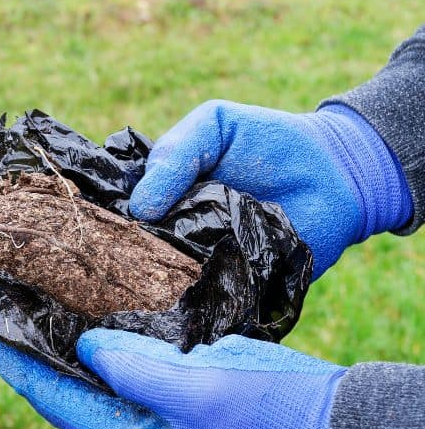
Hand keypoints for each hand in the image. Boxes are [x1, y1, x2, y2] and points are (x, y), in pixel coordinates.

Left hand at [0, 329, 344, 428]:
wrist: (329, 422)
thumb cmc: (265, 414)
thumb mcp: (194, 392)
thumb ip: (132, 369)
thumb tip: (84, 344)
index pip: (54, 400)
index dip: (16, 364)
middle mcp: (135, 428)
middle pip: (68, 385)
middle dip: (36, 347)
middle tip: (5, 304)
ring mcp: (156, 408)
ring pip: (97, 369)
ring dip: (69, 337)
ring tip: (37, 298)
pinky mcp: (178, 386)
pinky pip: (131, 357)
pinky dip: (110, 332)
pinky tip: (95, 303)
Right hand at [130, 100, 411, 278]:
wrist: (334, 174)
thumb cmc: (268, 142)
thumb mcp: (212, 126)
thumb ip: (174, 154)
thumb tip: (139, 209)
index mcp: (159, 196)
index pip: (116, 216)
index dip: (102, 223)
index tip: (93, 228)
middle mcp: (172, 233)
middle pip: (132, 254)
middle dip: (123, 256)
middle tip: (110, 259)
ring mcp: (198, 263)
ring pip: (163, 283)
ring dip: (155, 281)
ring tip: (144, 280)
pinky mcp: (228, 290)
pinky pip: (204, 302)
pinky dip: (194, 299)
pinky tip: (182, 297)